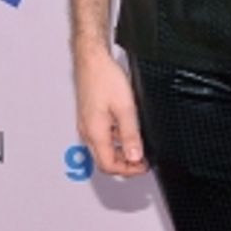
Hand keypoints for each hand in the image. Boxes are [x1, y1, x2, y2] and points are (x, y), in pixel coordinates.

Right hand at [74, 48, 149, 176]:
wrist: (92, 60)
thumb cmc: (105, 78)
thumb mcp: (125, 108)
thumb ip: (130, 135)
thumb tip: (135, 156)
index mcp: (95, 132)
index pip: (108, 165)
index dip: (128, 171)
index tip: (143, 167)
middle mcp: (88, 131)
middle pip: (104, 161)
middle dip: (124, 165)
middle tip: (142, 162)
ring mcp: (87, 125)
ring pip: (103, 150)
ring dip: (120, 154)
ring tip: (138, 148)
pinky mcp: (89, 117)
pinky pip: (101, 137)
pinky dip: (115, 142)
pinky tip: (126, 133)